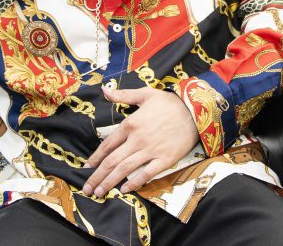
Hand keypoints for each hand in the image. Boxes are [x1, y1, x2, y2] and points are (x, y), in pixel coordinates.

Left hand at [83, 86, 198, 197]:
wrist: (195, 111)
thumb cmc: (169, 102)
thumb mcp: (145, 94)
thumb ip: (123, 95)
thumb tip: (104, 91)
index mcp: (131, 124)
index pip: (108, 144)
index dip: (96, 157)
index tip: (87, 167)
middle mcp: (138, 139)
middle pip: (112, 161)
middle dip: (97, 176)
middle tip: (86, 189)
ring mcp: (151, 150)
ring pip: (125, 169)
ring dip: (109, 182)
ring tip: (98, 193)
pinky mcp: (165, 160)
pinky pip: (146, 174)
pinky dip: (134, 182)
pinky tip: (124, 189)